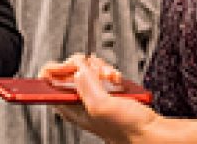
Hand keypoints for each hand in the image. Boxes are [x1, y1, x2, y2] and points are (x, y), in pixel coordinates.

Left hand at [39, 55, 161, 143]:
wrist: (150, 132)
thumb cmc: (127, 129)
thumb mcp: (102, 107)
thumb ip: (87, 85)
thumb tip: (77, 68)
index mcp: (68, 108)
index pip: (46, 82)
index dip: (57, 68)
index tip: (73, 65)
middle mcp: (77, 100)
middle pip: (68, 69)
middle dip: (84, 65)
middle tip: (97, 73)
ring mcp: (91, 94)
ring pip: (86, 67)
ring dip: (100, 68)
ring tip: (110, 78)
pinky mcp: (104, 90)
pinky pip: (100, 71)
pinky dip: (109, 71)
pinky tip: (116, 80)